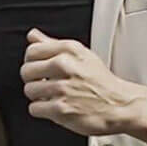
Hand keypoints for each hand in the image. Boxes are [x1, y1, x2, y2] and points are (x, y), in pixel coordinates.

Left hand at [20, 27, 146, 137]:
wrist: (119, 105)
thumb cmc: (101, 82)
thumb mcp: (80, 55)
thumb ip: (53, 44)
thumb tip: (32, 35)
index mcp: (69, 50)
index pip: (32, 51)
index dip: (33, 62)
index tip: (40, 69)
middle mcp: (65, 66)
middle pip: (26, 71)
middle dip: (34, 80)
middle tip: (46, 84)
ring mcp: (63, 88)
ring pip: (29, 90)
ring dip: (39, 96)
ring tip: (53, 96)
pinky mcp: (61, 109)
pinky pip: (34, 108)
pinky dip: (43, 110)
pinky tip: (55, 106)